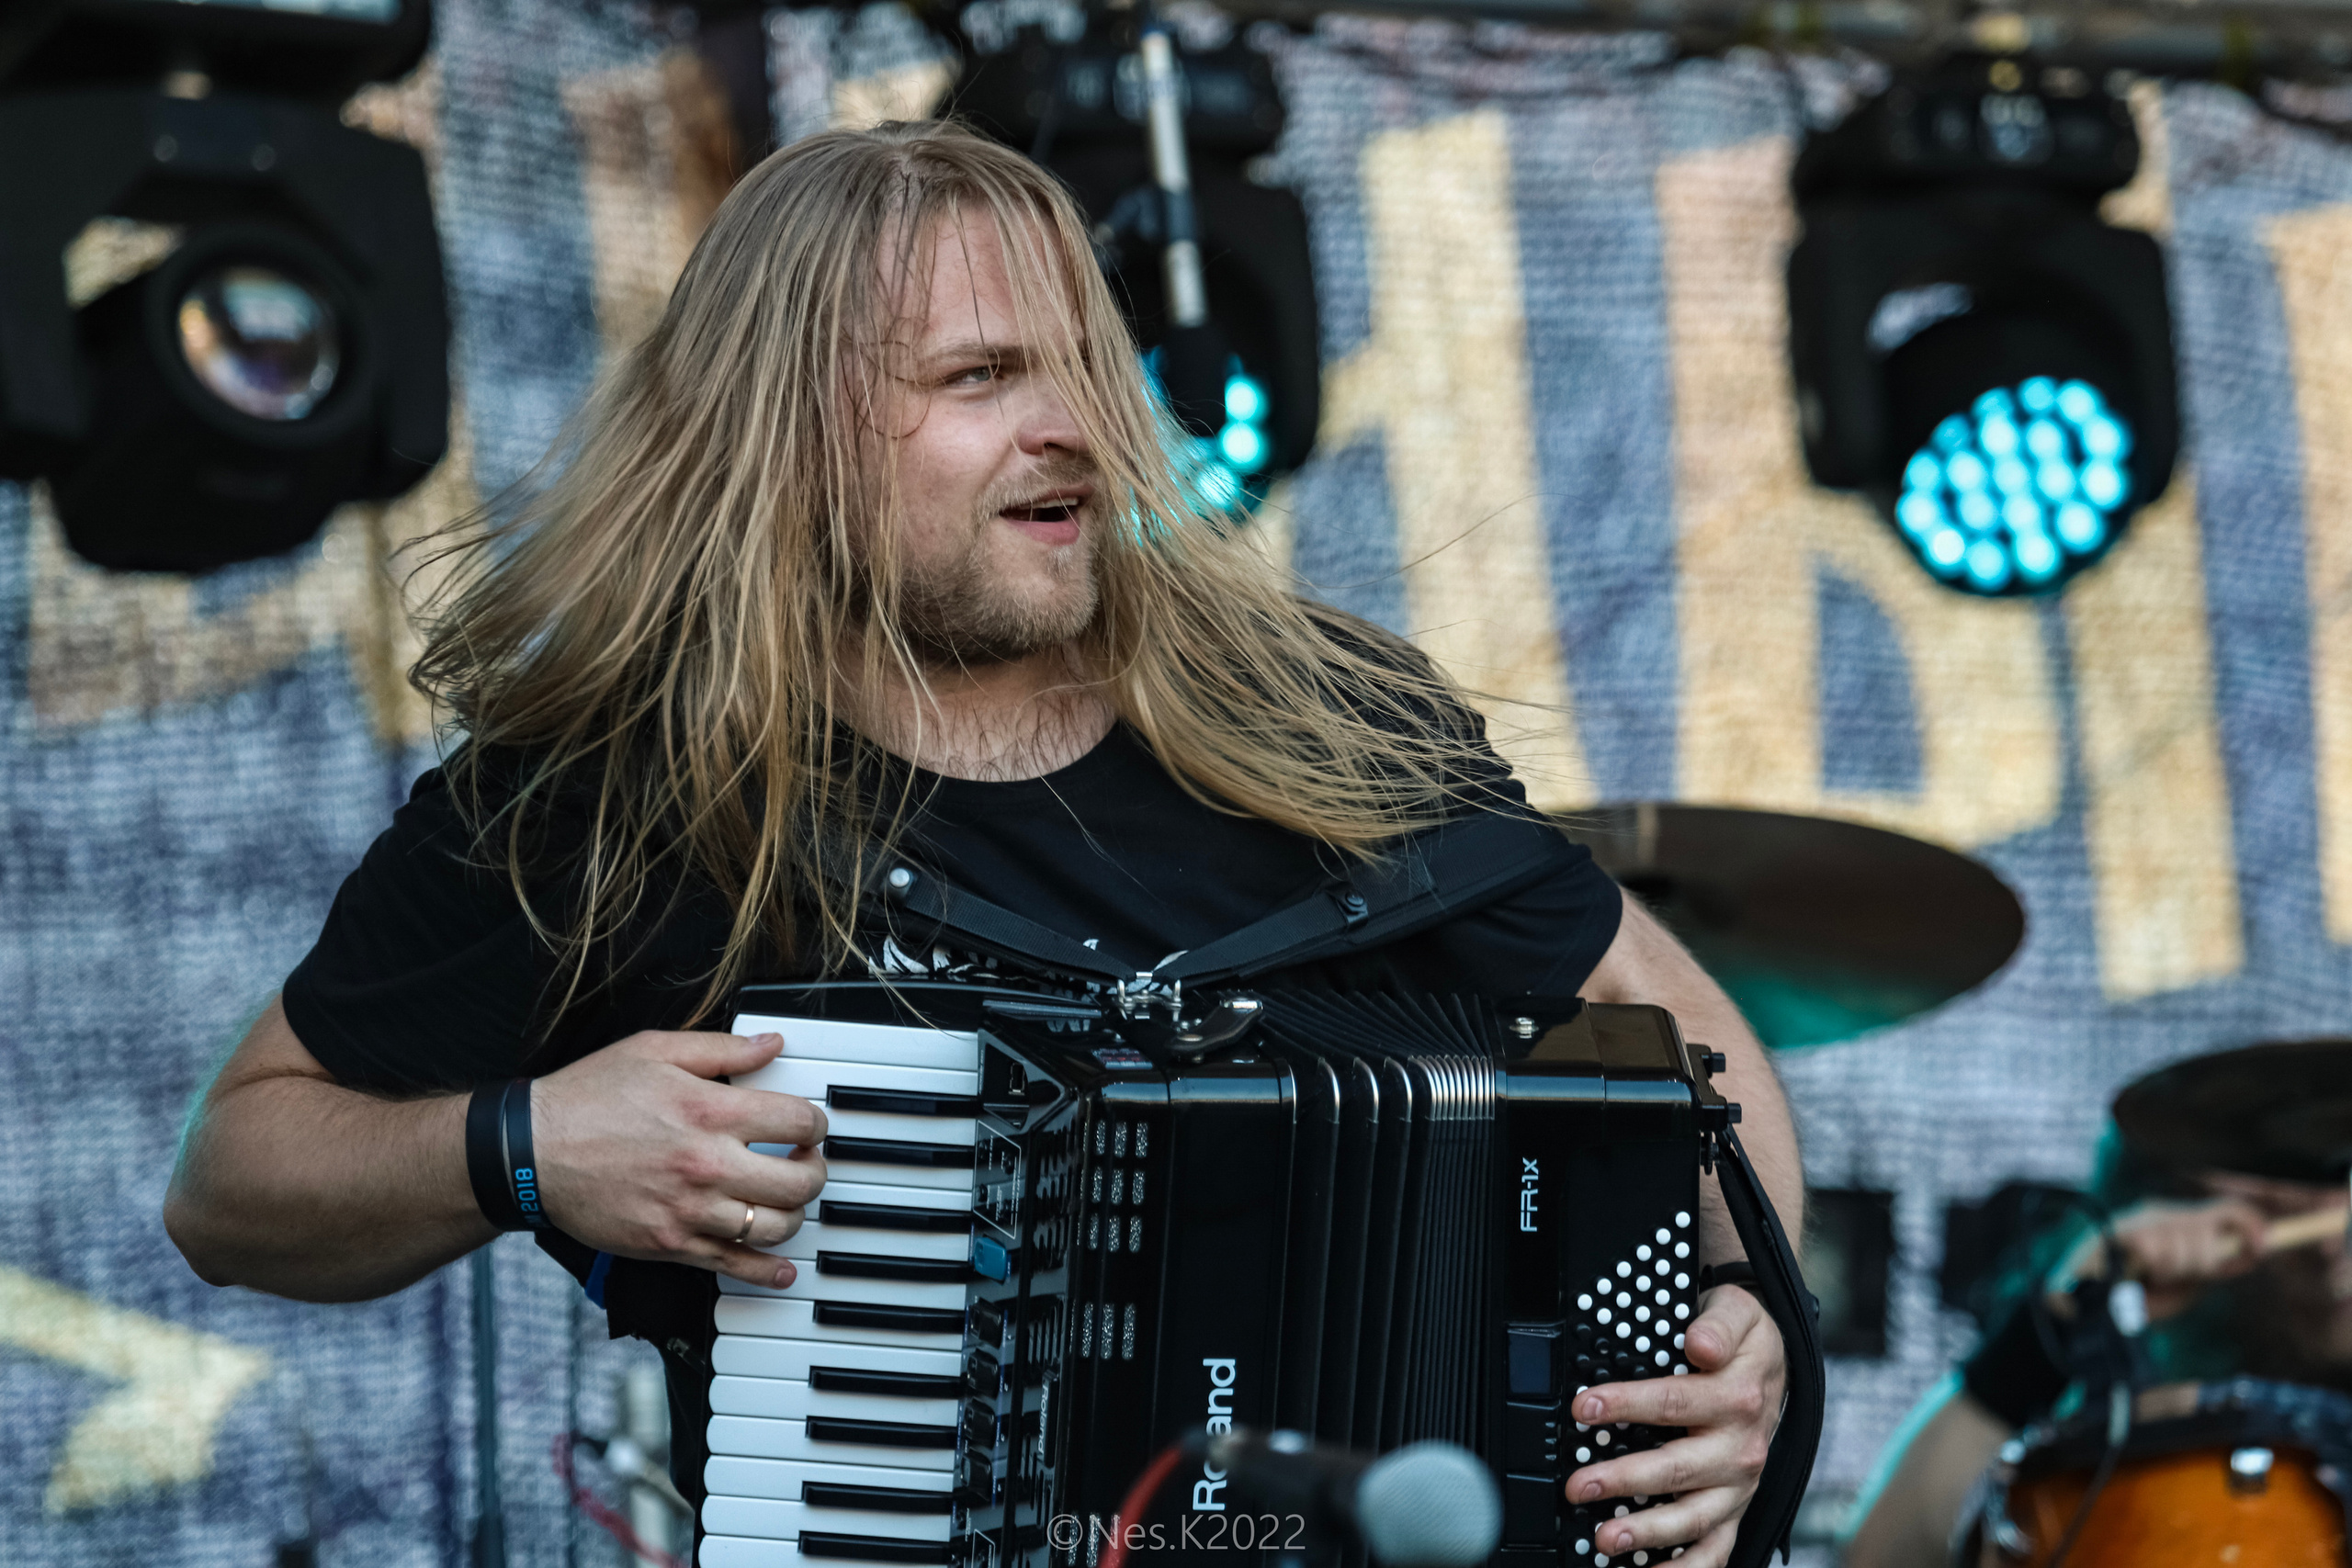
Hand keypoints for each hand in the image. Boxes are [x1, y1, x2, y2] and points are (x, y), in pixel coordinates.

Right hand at [530, 1030, 827, 1288]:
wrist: (531, 1151)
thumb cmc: (588, 1097)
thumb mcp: (654, 1051)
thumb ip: (721, 1050)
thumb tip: (771, 1043)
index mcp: (709, 1111)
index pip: (798, 1122)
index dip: (815, 1123)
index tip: (807, 1125)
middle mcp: (707, 1165)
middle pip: (799, 1181)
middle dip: (815, 1170)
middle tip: (805, 1162)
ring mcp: (690, 1210)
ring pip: (776, 1228)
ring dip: (795, 1215)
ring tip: (787, 1200)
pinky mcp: (671, 1244)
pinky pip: (734, 1266)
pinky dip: (768, 1272)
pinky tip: (783, 1268)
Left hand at [1561, 1285, 1785, 1567]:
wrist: (1774, 1365)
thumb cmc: (1745, 1340)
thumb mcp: (1740, 1312)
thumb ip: (1720, 1325)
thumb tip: (1699, 1343)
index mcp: (1737, 1397)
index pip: (1673, 1402)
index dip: (1626, 1405)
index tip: (1583, 1408)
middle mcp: (1741, 1449)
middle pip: (1676, 1469)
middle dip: (1623, 1479)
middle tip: (1577, 1485)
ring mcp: (1738, 1486)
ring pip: (1694, 1518)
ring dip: (1648, 1532)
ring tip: (1605, 1539)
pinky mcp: (1735, 1509)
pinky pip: (1716, 1549)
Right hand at [2050, 1197, 2266, 1319]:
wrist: (2085, 1306)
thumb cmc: (2137, 1297)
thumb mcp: (2187, 1279)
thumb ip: (2214, 1263)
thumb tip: (2253, 1251)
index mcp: (2179, 1220)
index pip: (2231, 1210)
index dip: (2252, 1226)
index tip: (2262, 1249)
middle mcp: (2162, 1212)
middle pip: (2213, 1227)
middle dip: (2205, 1260)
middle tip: (2175, 1277)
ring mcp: (2144, 1219)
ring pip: (2191, 1241)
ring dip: (2178, 1268)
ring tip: (2152, 1278)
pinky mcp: (2128, 1229)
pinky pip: (2163, 1250)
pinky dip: (2157, 1268)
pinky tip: (2141, 1273)